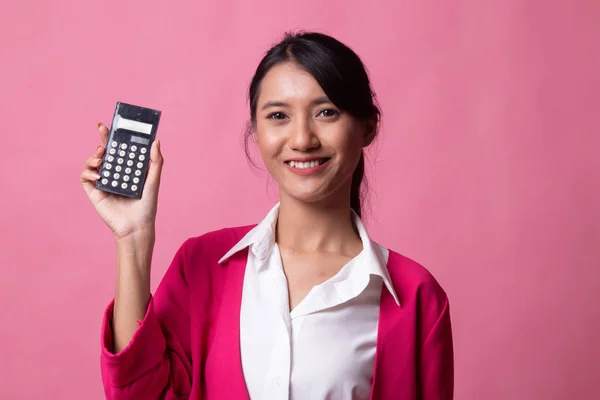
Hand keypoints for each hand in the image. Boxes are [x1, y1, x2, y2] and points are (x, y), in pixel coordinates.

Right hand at [80, 123, 163, 239]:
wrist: (137, 226)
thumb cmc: (148, 206)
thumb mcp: (153, 180)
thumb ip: (155, 161)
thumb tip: (156, 141)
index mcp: (127, 170)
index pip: (119, 151)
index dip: (112, 138)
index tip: (109, 125)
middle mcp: (114, 175)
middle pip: (104, 154)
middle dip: (102, 140)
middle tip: (103, 130)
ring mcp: (103, 183)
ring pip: (92, 163)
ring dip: (94, 156)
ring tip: (102, 157)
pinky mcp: (94, 193)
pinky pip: (85, 177)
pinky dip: (88, 172)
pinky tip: (99, 174)